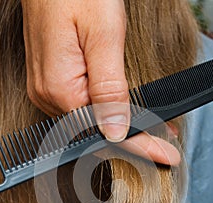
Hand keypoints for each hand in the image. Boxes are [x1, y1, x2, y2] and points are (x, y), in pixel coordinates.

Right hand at [21, 0, 179, 165]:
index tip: (163, 155)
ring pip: (90, 123)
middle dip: (133, 140)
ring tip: (151, 130)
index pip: (104, 132)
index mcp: (59, 89)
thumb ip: (109, 88)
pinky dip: (106, 114)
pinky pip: (82, 108)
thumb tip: (115, 130)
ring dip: (121, 128)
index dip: (139, 146)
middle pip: (96, 133)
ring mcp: (49, 90)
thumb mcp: (103, 36)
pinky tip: (123, 114)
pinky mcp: (53, 82)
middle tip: (163, 142)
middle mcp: (49, 96)